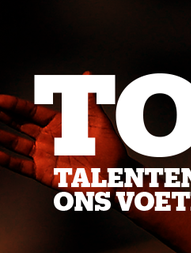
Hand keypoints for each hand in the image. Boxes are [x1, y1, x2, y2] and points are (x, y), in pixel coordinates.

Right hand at [0, 85, 125, 188]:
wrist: (117, 178)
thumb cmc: (111, 150)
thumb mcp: (99, 122)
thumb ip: (87, 100)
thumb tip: (86, 74)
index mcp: (58, 124)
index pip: (30, 111)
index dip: (13, 105)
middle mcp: (47, 139)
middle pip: (17, 124)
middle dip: (1, 116)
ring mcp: (43, 156)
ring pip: (14, 143)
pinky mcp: (43, 172)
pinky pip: (20, 165)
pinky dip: (5, 160)